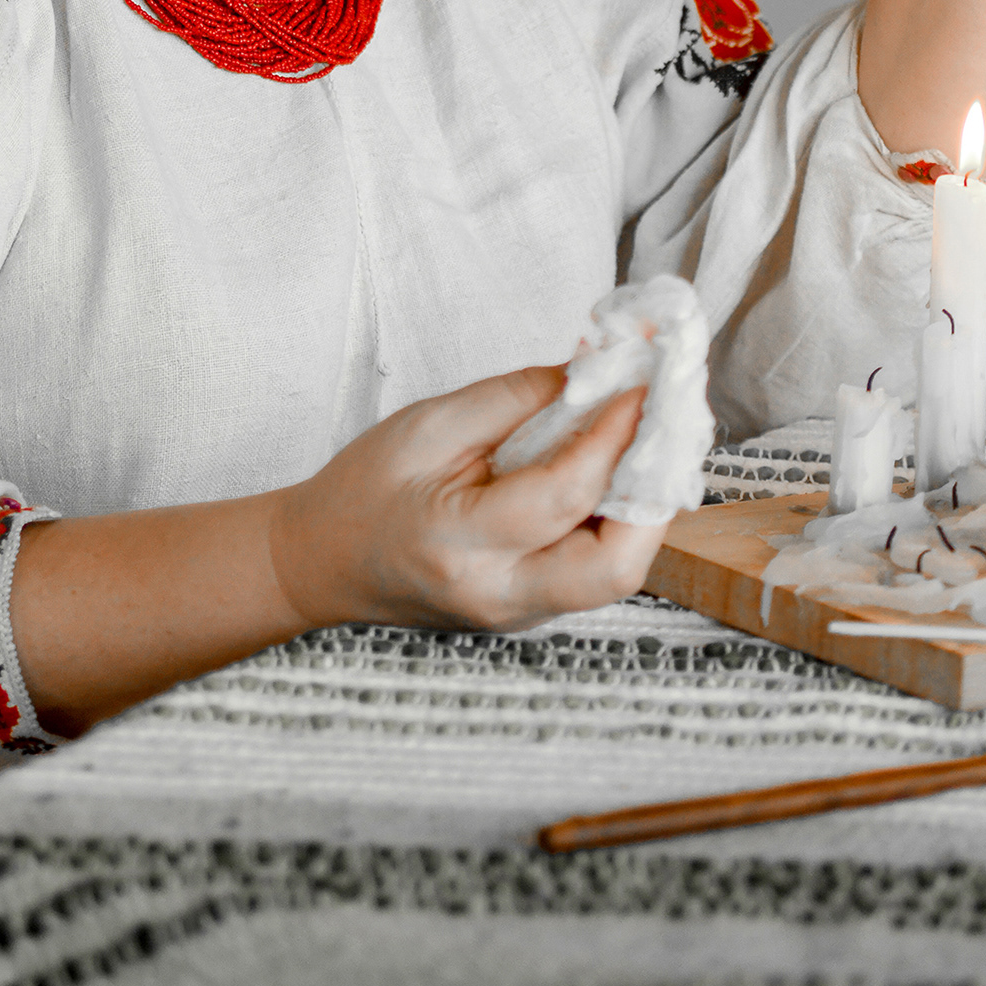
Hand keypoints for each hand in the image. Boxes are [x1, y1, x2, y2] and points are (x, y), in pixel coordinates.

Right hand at [268, 366, 666, 632]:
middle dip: (653, 490)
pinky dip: (620, 516)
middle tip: (663, 419)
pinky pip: (597, 568)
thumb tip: (595, 371)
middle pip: (616, 568)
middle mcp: (500, 595)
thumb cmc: (364, 488)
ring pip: (617, 574)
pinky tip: (617, 466)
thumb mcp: (429, 424)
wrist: (322, 562)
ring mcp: (521, 613)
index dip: (617, 431)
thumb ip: (517, 399)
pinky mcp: (534, 608)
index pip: (566, 495)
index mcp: (460, 546)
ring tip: (647, 434)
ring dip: (644, 502)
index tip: (643, 378)